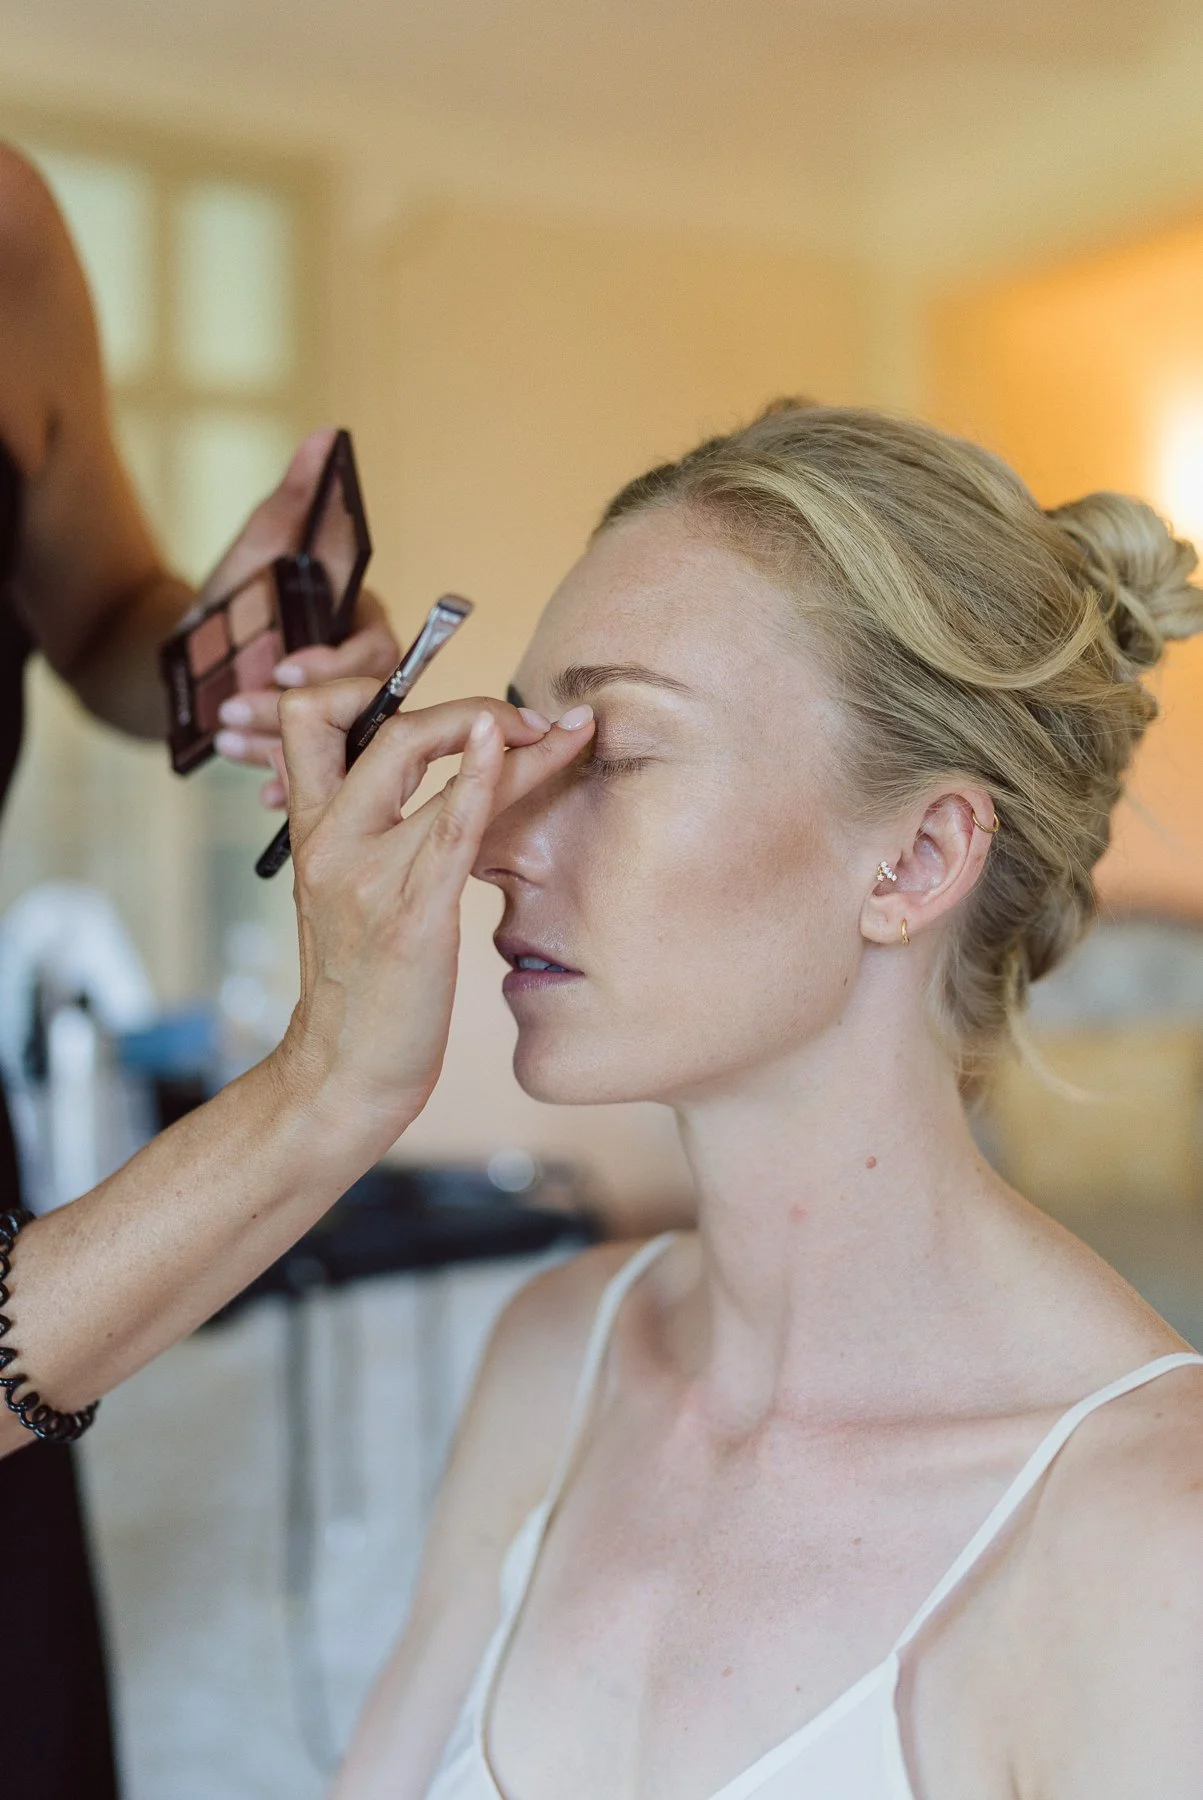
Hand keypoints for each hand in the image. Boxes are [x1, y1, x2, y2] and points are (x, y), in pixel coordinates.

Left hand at [197, 429, 400, 801]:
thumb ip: (296, 501)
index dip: (334, 662)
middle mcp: (359, 675)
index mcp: (358, 624)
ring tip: (227, 739)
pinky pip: (316, 776)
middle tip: (237, 712)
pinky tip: (260, 791)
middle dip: (295, 714)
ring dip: (282, 749)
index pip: (371, 647)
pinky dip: (287, 783)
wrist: (193, 659)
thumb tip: (323, 438)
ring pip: (331, 745)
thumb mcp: (259, 548)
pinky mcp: (317, 753)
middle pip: (353, 707)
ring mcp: (340, 718)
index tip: (283, 669)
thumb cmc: (235, 599)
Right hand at [269, 682, 594, 1157]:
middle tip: (518, 718)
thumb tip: (437, 785)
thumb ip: (373, 834)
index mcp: (312, 831)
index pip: (313, 716)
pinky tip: (515, 743)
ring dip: (501, 729)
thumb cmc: (360, 988)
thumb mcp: (348, 895)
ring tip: (566, 729)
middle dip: (450, 701)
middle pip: (365, 721)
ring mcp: (366, 874)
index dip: (369, 686)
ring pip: (421, 759)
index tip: (447, 704)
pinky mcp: (410, 915)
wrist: (342, 1074)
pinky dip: (483, 775)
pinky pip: (449, 824)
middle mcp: (330, 840)